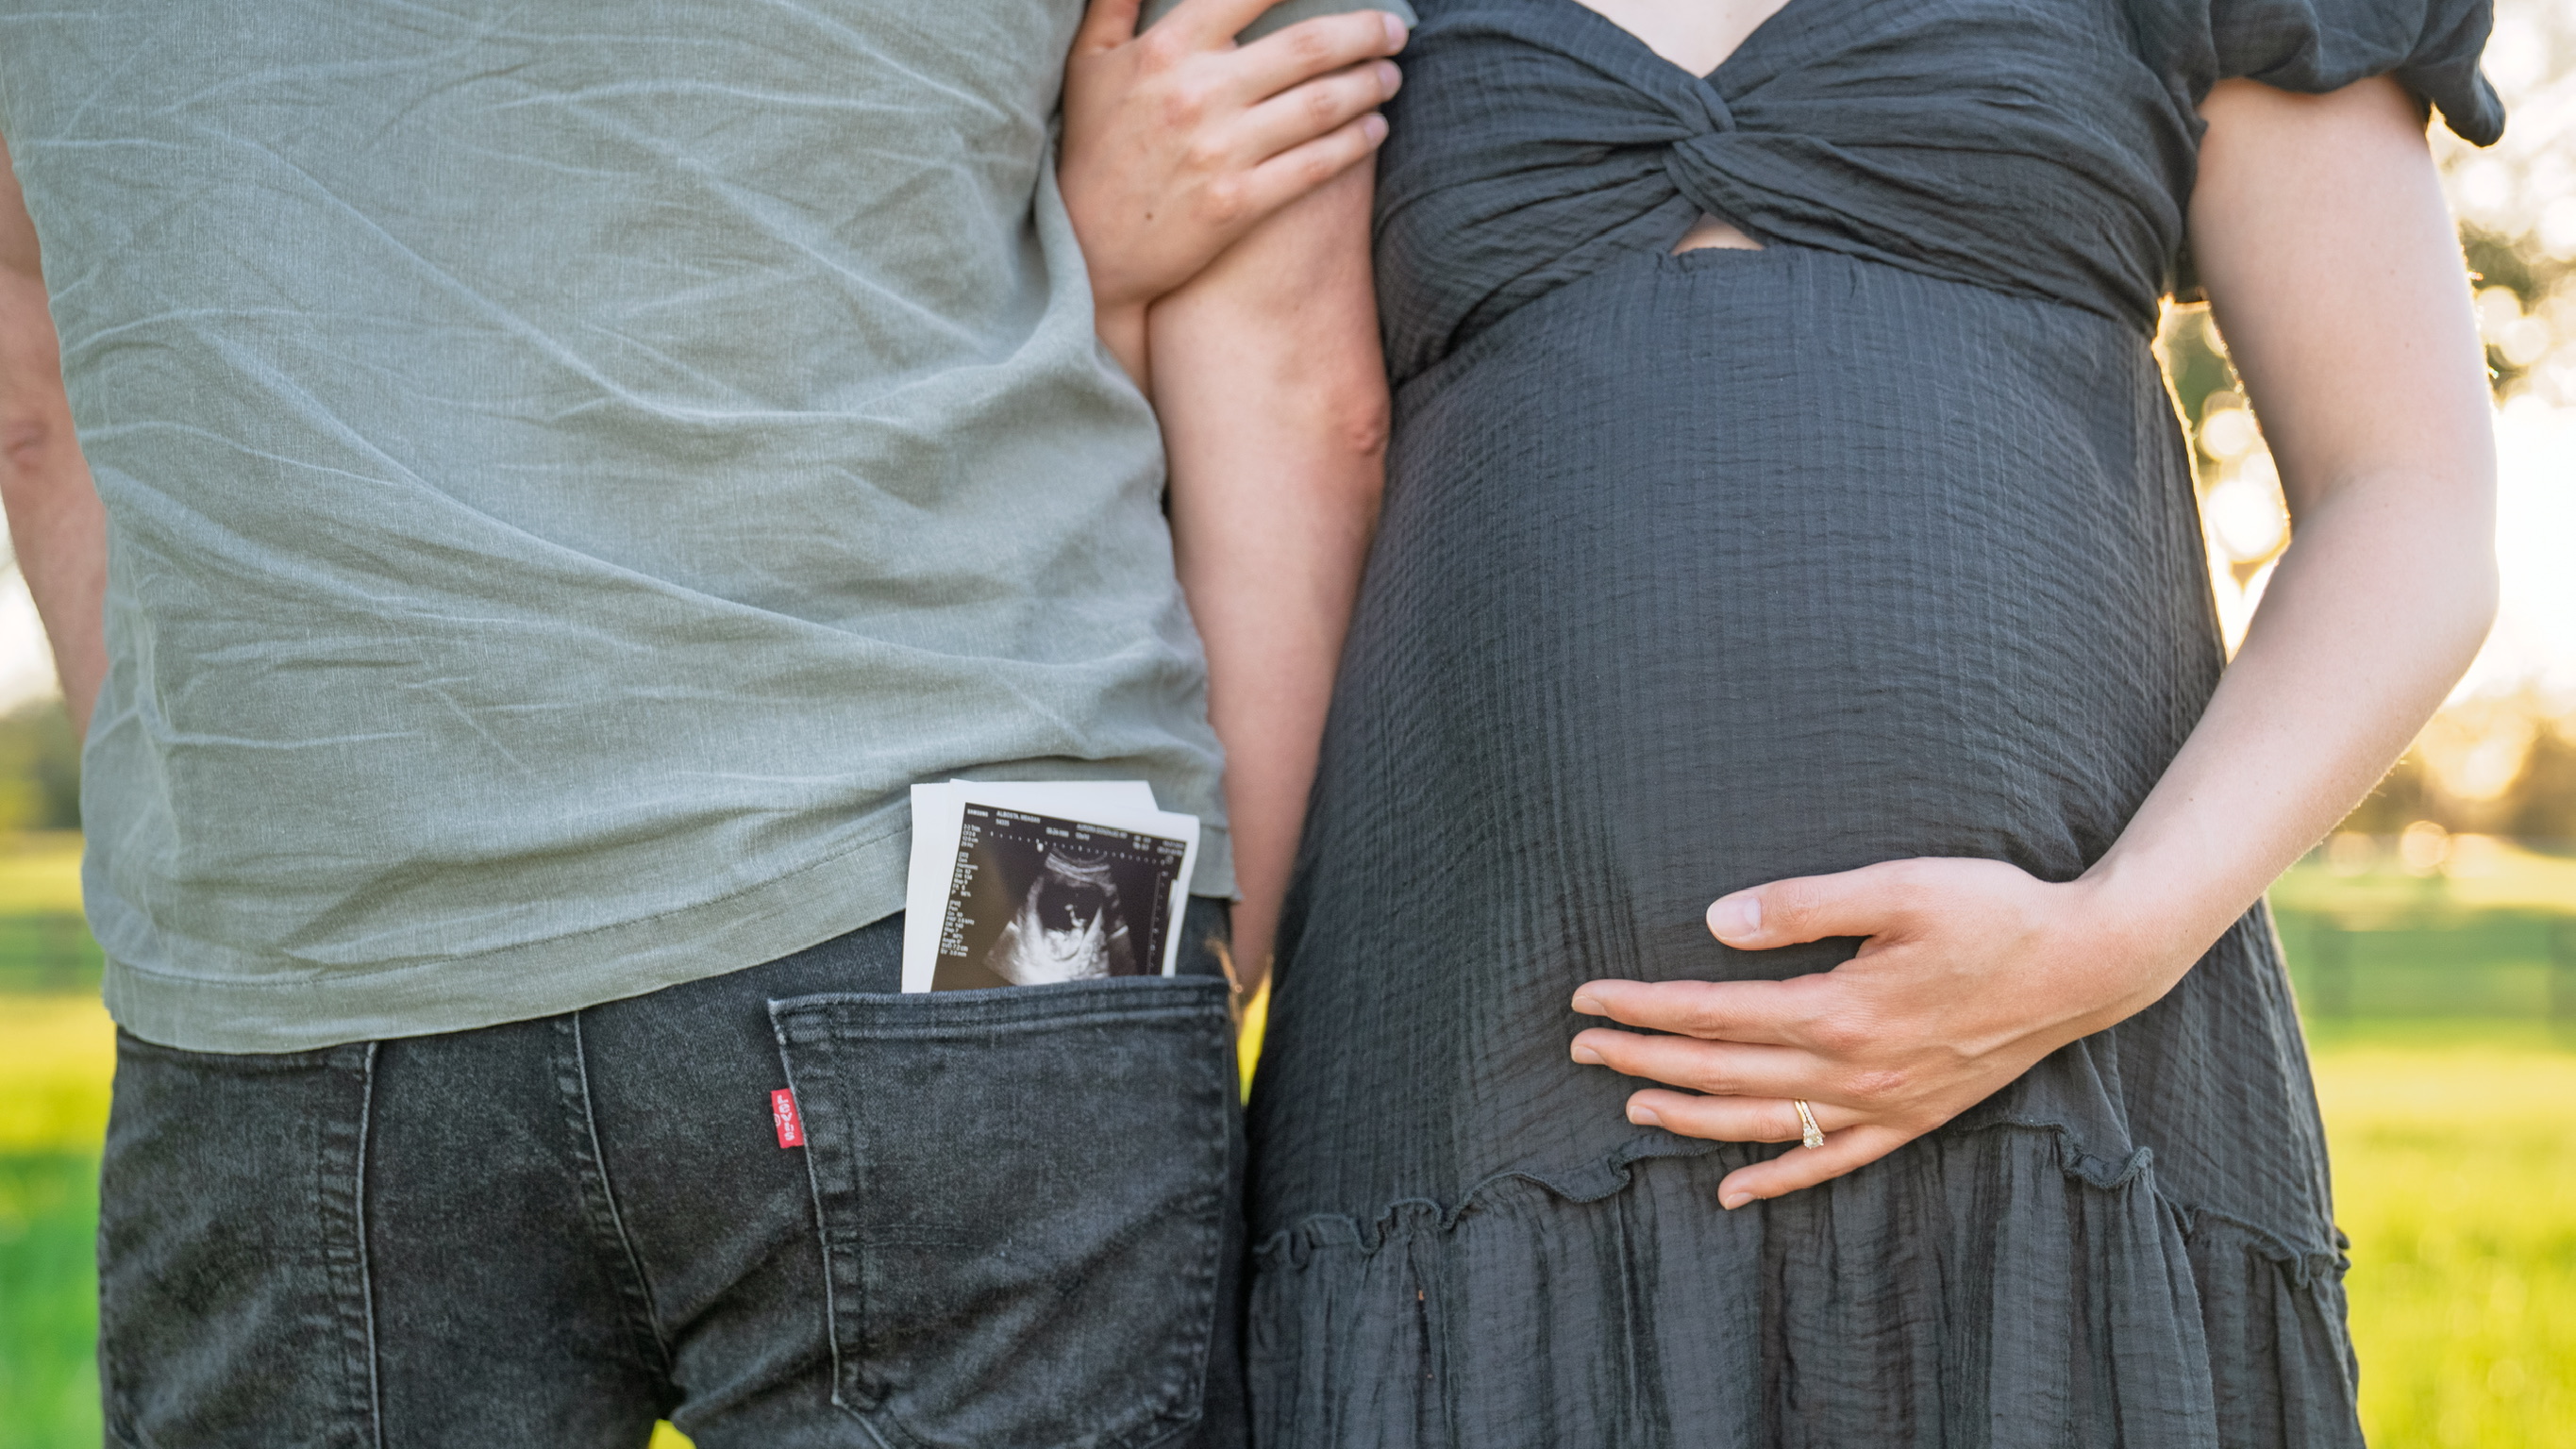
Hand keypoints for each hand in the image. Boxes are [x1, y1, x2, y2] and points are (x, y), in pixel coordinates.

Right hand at [1061, 0, 1405, 380]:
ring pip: (1320, 105)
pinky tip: (1374, 130)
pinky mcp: (1237, 204)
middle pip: (1309, 47)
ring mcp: (1220, 150)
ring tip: (1390, 77)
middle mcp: (1198, 93)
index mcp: (1167, 48)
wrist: (1083, 248)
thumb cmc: (1088, 149)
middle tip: (1394, 32)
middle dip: (1364, 33)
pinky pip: (1314, 165)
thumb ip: (1116, 4)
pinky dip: (1354, 143)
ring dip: (1369, 86)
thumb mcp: (1088, 64)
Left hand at [1567, 857, 2198, 1209]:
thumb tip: (1717, 922)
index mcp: (1839, 1009)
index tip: (1589, 999)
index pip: (1712, 1013)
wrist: (2088, 964)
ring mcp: (1883, 1105)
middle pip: (1721, 1071)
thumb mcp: (1898, 886)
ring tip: (1631, 1106)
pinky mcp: (1912, 1120)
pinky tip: (1733, 1190)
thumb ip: (1803, 905)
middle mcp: (1854, 1070)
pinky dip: (1776, 1180)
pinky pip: (1830, 1163)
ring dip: (1689, 1117)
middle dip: (1642, 1059)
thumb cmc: (1995, 911)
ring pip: (1762, 1124)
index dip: (1643, 1007)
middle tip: (1581, 1047)